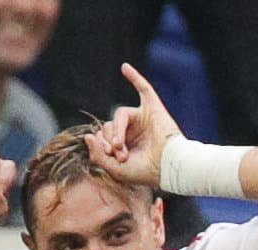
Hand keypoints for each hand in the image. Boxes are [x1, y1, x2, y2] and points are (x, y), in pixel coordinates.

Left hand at [84, 63, 183, 188]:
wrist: (169, 167)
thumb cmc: (146, 172)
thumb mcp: (116, 170)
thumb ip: (98, 156)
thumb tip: (88, 136)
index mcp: (126, 145)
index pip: (104, 137)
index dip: (102, 145)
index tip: (111, 157)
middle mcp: (134, 131)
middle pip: (110, 125)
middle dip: (110, 139)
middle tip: (118, 153)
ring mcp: (143, 118)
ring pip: (120, 114)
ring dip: (117, 130)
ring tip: (119, 145)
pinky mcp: (153, 109)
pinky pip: (143, 88)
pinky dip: (135, 77)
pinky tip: (124, 68)